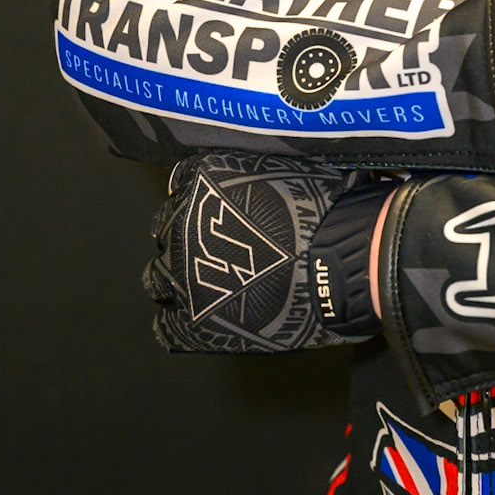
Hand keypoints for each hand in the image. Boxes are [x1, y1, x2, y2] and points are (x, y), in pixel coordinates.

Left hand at [144, 151, 387, 352]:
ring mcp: (180, 277)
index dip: (203, 201)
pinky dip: (176, 323)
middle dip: (186, 239)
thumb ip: (250, 175)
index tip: (221, 211)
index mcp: (202, 183)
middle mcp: (180, 226)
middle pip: (165, 232)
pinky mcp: (190, 323)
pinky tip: (194, 320)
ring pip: (156, 278)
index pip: (183, 187)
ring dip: (176, 279)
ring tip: (204, 286)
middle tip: (217, 249)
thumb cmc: (322, 210)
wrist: (339, 262)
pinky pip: (165, 327)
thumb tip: (244, 183)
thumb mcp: (284, 168)